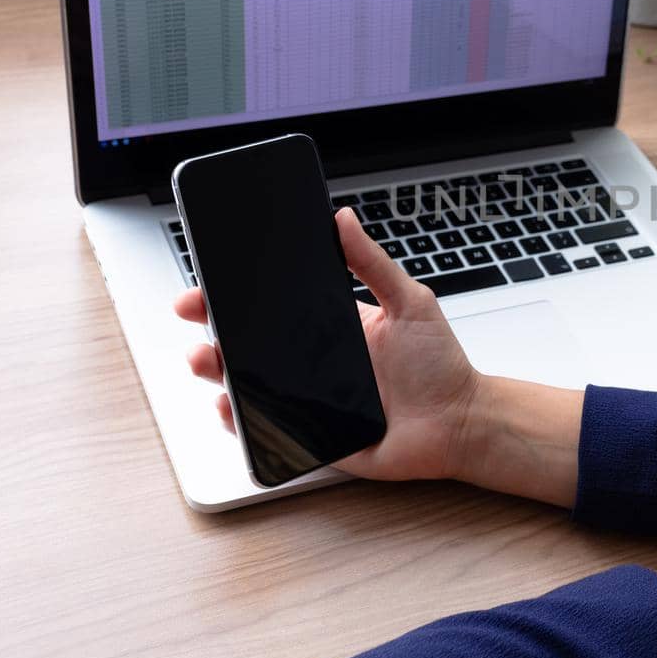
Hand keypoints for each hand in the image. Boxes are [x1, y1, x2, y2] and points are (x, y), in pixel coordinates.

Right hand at [174, 207, 483, 481]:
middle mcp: (315, 364)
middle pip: (251, 347)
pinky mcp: (314, 438)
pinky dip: (242, 425)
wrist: (460, 424)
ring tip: (206, 361)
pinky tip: (230, 409)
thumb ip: (374, 263)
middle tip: (196, 315)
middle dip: (214, 331)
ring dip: (218, 373)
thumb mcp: (410, 302)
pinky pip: (267, 433)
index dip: (237, 297)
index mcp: (333, 328)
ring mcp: (311, 402)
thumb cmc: (442, 366)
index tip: (208, 282)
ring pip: (249, 388)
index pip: (274, 309)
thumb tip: (344, 219)